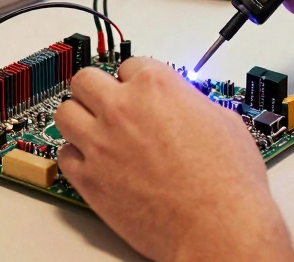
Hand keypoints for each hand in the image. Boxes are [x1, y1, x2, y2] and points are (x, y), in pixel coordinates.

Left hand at [55, 57, 293, 261]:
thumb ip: (192, 104)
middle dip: (97, 90)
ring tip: (94, 130)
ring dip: (79, 118)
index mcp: (156, 86)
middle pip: (85, 80)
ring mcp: (100, 143)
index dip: (135, 80)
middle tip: (106, 103)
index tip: (136, 91)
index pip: (129, 65)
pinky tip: (93, 162)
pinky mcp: (89, 179)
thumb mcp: (224, 121)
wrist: (218, 228)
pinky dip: (76, 157)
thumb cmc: (228, 183)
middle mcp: (122, 109)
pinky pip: (64, 156)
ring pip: (65, 113)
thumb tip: (187, 106)